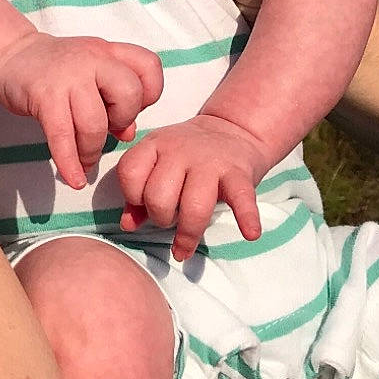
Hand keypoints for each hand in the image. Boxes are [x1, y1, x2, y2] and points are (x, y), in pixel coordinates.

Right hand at [0, 30, 163, 188]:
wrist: (12, 54)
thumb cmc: (56, 68)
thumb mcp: (91, 74)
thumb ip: (114, 99)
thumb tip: (127, 134)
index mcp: (109, 52)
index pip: (149, 66)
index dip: (149, 94)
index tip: (131, 108)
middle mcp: (92, 59)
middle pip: (129, 93)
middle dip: (122, 120)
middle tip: (108, 130)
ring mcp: (67, 76)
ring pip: (95, 122)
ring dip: (93, 149)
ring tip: (86, 159)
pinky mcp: (44, 96)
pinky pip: (62, 136)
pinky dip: (70, 162)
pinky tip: (74, 178)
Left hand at [114, 113, 269, 259]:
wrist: (232, 129)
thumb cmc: (187, 157)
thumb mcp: (157, 163)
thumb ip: (137, 193)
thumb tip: (128, 225)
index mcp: (155, 144)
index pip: (130, 174)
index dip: (133, 197)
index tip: (144, 203)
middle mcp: (180, 150)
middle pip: (159, 197)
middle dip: (160, 218)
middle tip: (169, 219)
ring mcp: (210, 161)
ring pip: (193, 206)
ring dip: (187, 233)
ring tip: (183, 248)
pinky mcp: (239, 173)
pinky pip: (242, 198)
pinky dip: (247, 218)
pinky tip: (250, 234)